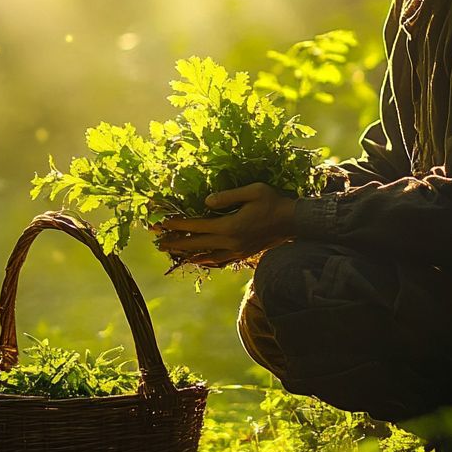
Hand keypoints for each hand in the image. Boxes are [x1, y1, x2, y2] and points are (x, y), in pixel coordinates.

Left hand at [153, 182, 296, 268]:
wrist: (294, 222)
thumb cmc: (274, 202)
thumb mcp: (252, 191)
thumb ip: (228, 196)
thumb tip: (205, 201)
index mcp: (230, 226)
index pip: (197, 226)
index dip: (178, 224)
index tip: (163, 223)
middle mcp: (230, 242)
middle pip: (196, 244)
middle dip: (175, 243)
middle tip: (157, 243)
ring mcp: (236, 251)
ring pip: (206, 255)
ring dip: (187, 253)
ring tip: (172, 252)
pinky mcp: (242, 254)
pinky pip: (219, 260)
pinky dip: (205, 260)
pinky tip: (198, 259)